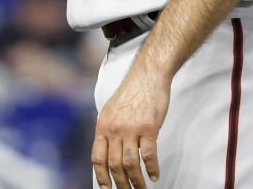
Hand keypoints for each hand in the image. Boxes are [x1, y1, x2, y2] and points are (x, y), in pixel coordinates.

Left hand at [92, 61, 166, 188]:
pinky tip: (155, 175)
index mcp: (102, 126)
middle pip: (114, 165)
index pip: (97, 158)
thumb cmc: (131, 92)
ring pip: (130, 164)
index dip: (101, 177)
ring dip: (136, 181)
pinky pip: (149, 155)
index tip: (106, 188)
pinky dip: (152, 168)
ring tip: (141, 188)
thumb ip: (108, 130)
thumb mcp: (111, 110)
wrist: (147, 75)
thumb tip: (108, 152)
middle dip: (120, 183)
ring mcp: (131, 129)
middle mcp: (114, 129)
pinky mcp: (149, 128)